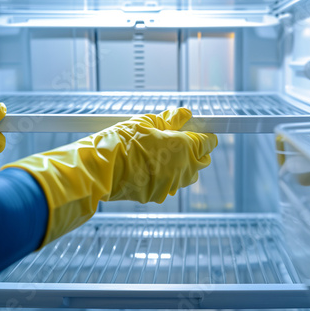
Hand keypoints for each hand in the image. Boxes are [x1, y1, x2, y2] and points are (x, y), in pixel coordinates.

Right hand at [3, 108, 217, 245]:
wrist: (100, 170)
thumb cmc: (122, 142)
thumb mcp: (147, 122)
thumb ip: (170, 119)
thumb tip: (184, 115)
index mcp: (185, 148)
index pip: (209, 141)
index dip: (204, 133)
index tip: (197, 128)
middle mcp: (183, 169)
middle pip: (202, 160)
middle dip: (196, 149)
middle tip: (178, 138)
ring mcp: (171, 185)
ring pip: (188, 175)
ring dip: (183, 164)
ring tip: (162, 152)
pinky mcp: (157, 195)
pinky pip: (170, 184)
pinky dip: (166, 175)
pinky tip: (149, 165)